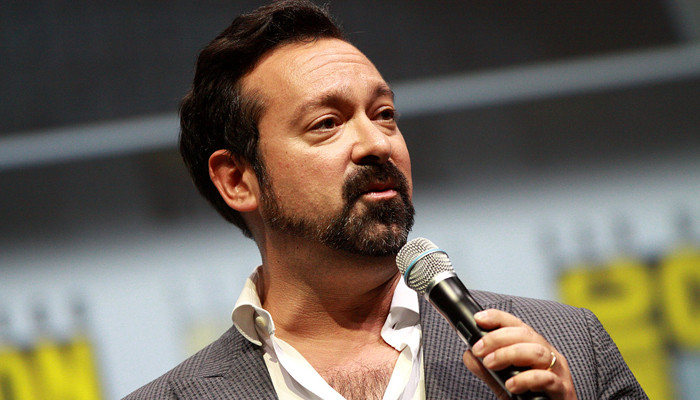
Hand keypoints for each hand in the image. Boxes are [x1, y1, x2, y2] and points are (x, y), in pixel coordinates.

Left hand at [462, 309, 577, 399]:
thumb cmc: (531, 399)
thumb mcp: (504, 383)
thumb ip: (488, 371)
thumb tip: (469, 355)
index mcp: (534, 348)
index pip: (517, 325)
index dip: (498, 318)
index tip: (479, 318)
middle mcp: (548, 355)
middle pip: (525, 334)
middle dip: (497, 338)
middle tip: (478, 350)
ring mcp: (558, 371)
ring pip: (536, 351)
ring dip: (509, 354)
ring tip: (490, 364)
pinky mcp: (562, 390)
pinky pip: (546, 378)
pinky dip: (525, 379)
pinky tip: (511, 384)